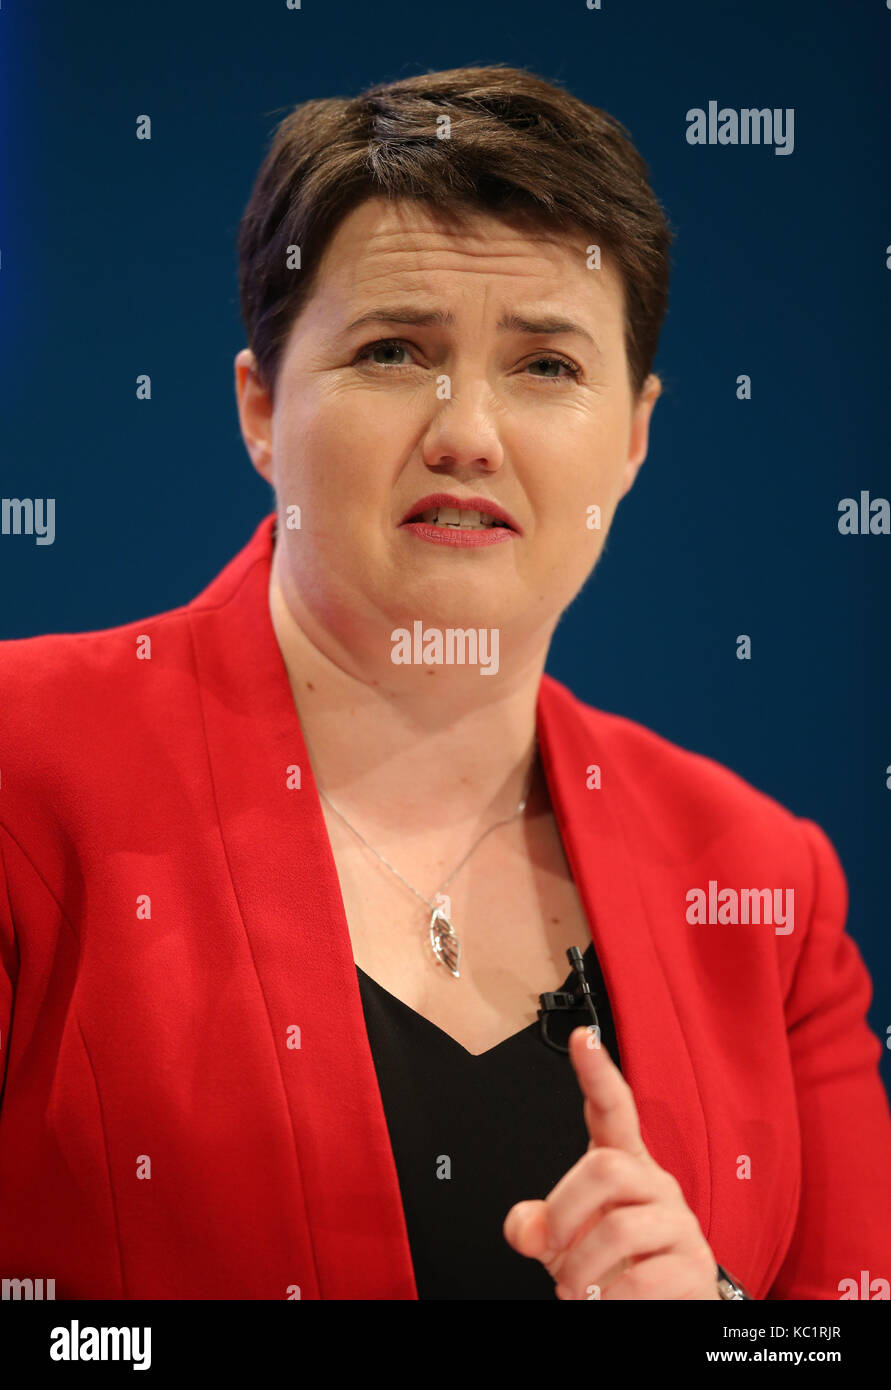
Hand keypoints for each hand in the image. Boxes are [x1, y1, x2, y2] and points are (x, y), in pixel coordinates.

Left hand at [503, 1026, 720, 1298]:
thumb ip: (538, 1224)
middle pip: (605, 1169)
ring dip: (581, 1271)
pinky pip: (643, 1279)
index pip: (613, 1109)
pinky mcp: (694, 1267)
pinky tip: (606, 1303)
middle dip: (565, 1213)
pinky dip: (610, 1300)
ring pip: (620, 1229)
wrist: (662, 1309)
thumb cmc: (611, 1264)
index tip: (583, 1037)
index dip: (597, 1073)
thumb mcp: (564, 1241)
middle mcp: (655, 1185)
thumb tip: (527, 1228)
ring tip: (575, 1292)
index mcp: (622, 1166)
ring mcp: (679, 1224)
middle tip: (552, 1251)